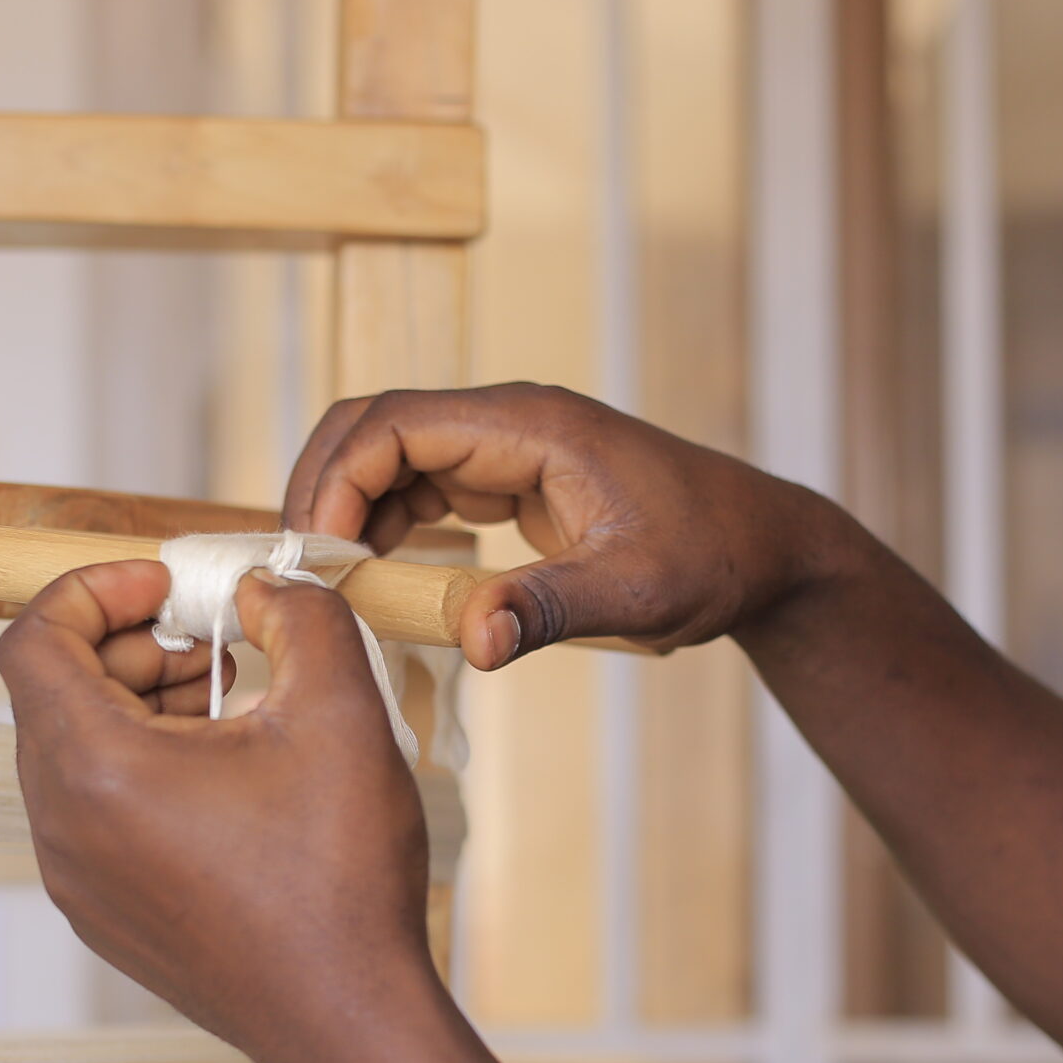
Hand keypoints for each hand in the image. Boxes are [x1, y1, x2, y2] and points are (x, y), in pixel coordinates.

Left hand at [0, 560, 435, 1062]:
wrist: (345, 1021)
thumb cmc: (338, 876)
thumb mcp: (339, 709)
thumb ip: (298, 615)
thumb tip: (261, 586)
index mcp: (93, 768)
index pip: (32, 638)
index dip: (94, 589)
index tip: (168, 586)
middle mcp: (61, 827)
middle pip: (52, 694)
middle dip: (129, 646)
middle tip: (214, 642)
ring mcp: (76, 881)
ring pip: (74, 755)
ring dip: (138, 707)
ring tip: (230, 704)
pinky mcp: (104, 916)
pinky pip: (94, 813)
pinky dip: (141, 769)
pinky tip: (228, 775)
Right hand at [284, 381, 859, 668]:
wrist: (763, 549)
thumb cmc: (713, 557)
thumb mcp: (637, 593)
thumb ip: (550, 608)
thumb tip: (476, 641)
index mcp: (530, 425)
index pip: (395, 424)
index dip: (337, 482)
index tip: (319, 559)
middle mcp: (506, 422)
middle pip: (373, 427)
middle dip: (321, 490)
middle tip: (300, 572)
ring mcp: (503, 448)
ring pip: (387, 458)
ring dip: (347, 514)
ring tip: (330, 589)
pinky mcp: (506, 480)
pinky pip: (419, 489)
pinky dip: (382, 529)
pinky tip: (376, 585)